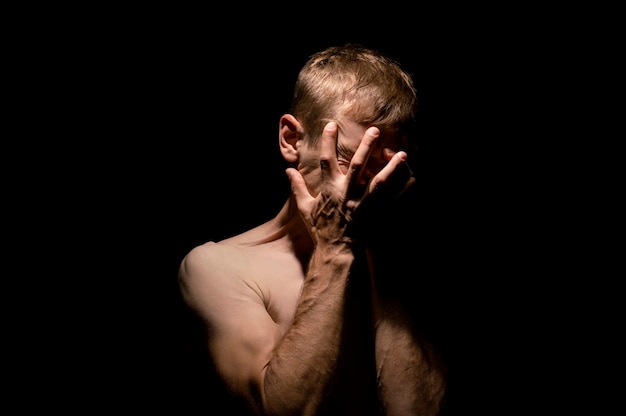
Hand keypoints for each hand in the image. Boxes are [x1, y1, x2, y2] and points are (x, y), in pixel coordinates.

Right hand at [285, 121, 414, 244]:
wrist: (336, 251)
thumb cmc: (321, 230)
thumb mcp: (305, 208)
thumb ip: (297, 188)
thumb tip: (288, 171)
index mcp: (329, 190)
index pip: (326, 160)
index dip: (328, 141)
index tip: (332, 124)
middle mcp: (346, 194)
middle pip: (357, 165)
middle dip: (366, 147)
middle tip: (375, 130)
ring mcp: (362, 204)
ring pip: (379, 181)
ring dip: (391, 167)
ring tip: (401, 153)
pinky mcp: (374, 215)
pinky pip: (390, 200)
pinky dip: (401, 190)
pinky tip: (411, 178)